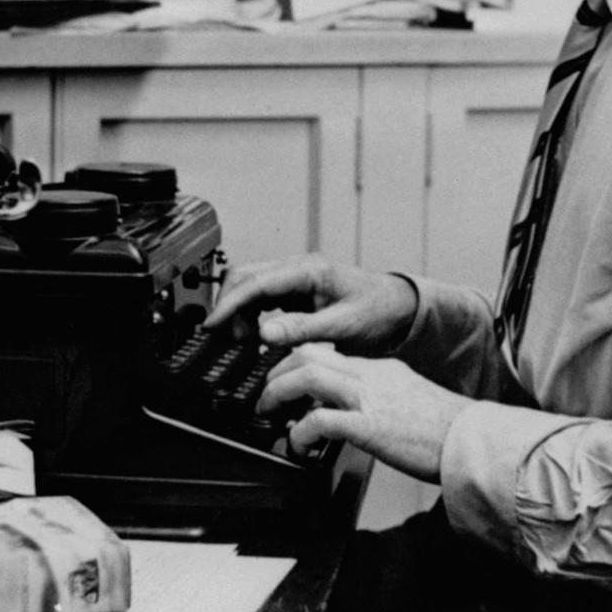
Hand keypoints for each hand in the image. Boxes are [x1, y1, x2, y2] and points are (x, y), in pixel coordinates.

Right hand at [203, 254, 417, 354]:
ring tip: (242, 342)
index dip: (229, 305)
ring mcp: (297, 278)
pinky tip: (254, 335)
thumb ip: (303, 329)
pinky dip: (252, 315)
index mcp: (309, 271)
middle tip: (222, 339)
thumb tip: (265, 333)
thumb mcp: (343, 327)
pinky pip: (264, 297)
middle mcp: (299, 269)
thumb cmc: (379, 312)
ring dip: (239, 312)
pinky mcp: (298, 290)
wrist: (400, 309)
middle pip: (246, 278)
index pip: (255, 283)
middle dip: (229, 306)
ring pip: (252, 287)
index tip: (212, 325)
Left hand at [258, 344, 470, 483]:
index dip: (296, 364)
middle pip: (308, 354)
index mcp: (380, 368)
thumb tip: (352, 413)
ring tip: (269, 412)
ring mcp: (369, 398)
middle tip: (267, 394)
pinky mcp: (369, 427)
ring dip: (278, 393)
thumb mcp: (408, 400)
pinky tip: (298, 445)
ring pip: (306, 376)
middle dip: (277, 371)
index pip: (327, 353)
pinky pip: (320, 420)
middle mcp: (371, 376)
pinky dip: (299, 431)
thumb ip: (380, 397)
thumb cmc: (446, 430)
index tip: (282, 378)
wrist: (473, 441)